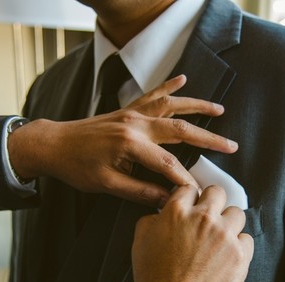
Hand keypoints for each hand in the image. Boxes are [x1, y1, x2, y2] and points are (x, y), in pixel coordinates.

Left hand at [8, 75, 236, 206]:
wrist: (53, 144)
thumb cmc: (76, 167)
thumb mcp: (106, 185)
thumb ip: (138, 192)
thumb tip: (166, 201)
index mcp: (130, 144)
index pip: (168, 165)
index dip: (185, 180)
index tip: (198, 193)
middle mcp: (135, 124)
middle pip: (180, 130)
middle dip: (209, 138)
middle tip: (231, 145)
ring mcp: (131, 112)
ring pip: (171, 105)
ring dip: (196, 106)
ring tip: (219, 109)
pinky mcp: (126, 109)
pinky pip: (151, 94)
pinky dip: (168, 86)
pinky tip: (182, 78)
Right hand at [127, 185, 253, 281]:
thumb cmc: (154, 280)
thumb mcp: (140, 241)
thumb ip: (152, 219)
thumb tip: (162, 213)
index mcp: (177, 211)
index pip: (190, 188)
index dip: (190, 199)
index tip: (192, 208)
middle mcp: (203, 218)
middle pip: (218, 193)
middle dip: (213, 204)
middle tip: (208, 220)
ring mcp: (225, 235)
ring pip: (236, 214)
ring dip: (229, 224)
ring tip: (219, 241)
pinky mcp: (241, 254)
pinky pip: (246, 239)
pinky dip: (239, 246)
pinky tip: (226, 258)